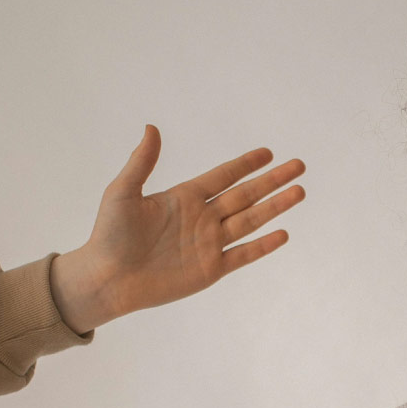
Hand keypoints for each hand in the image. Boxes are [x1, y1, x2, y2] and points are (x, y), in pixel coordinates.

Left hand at [49, 126, 305, 332]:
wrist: (107, 279)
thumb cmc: (109, 235)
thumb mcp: (122, 192)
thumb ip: (141, 162)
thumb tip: (152, 128)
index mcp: (184, 197)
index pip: (223, 176)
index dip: (246, 164)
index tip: (268, 153)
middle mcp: (203, 218)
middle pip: (245, 195)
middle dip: (272, 181)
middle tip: (298, 166)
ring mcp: (209, 244)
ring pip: (250, 221)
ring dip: (275, 207)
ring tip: (299, 192)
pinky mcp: (211, 270)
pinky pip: (243, 255)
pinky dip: (263, 246)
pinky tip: (282, 233)